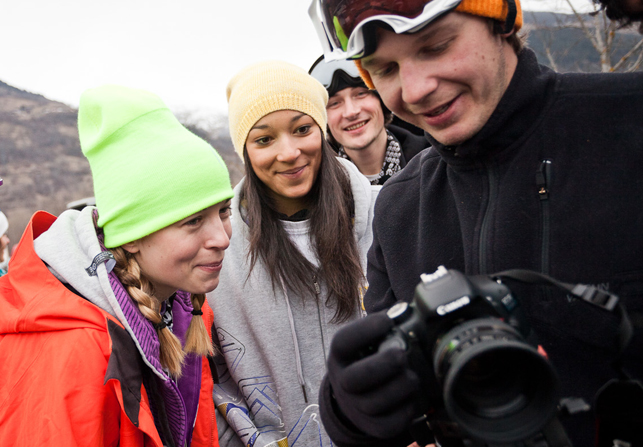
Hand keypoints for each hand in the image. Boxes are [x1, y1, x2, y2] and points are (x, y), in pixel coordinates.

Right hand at [326, 311, 419, 438]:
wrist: (356, 397)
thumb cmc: (368, 359)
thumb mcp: (366, 343)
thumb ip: (382, 328)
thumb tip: (406, 310)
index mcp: (340, 356)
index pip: (343, 342)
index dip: (365, 330)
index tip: (388, 320)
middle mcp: (342, 382)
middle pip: (355, 379)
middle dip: (381, 366)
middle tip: (402, 354)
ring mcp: (356, 407)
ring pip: (374, 403)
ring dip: (398, 388)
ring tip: (412, 377)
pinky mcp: (372, 426)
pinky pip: (388, 424)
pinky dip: (404, 411)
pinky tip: (412, 396)